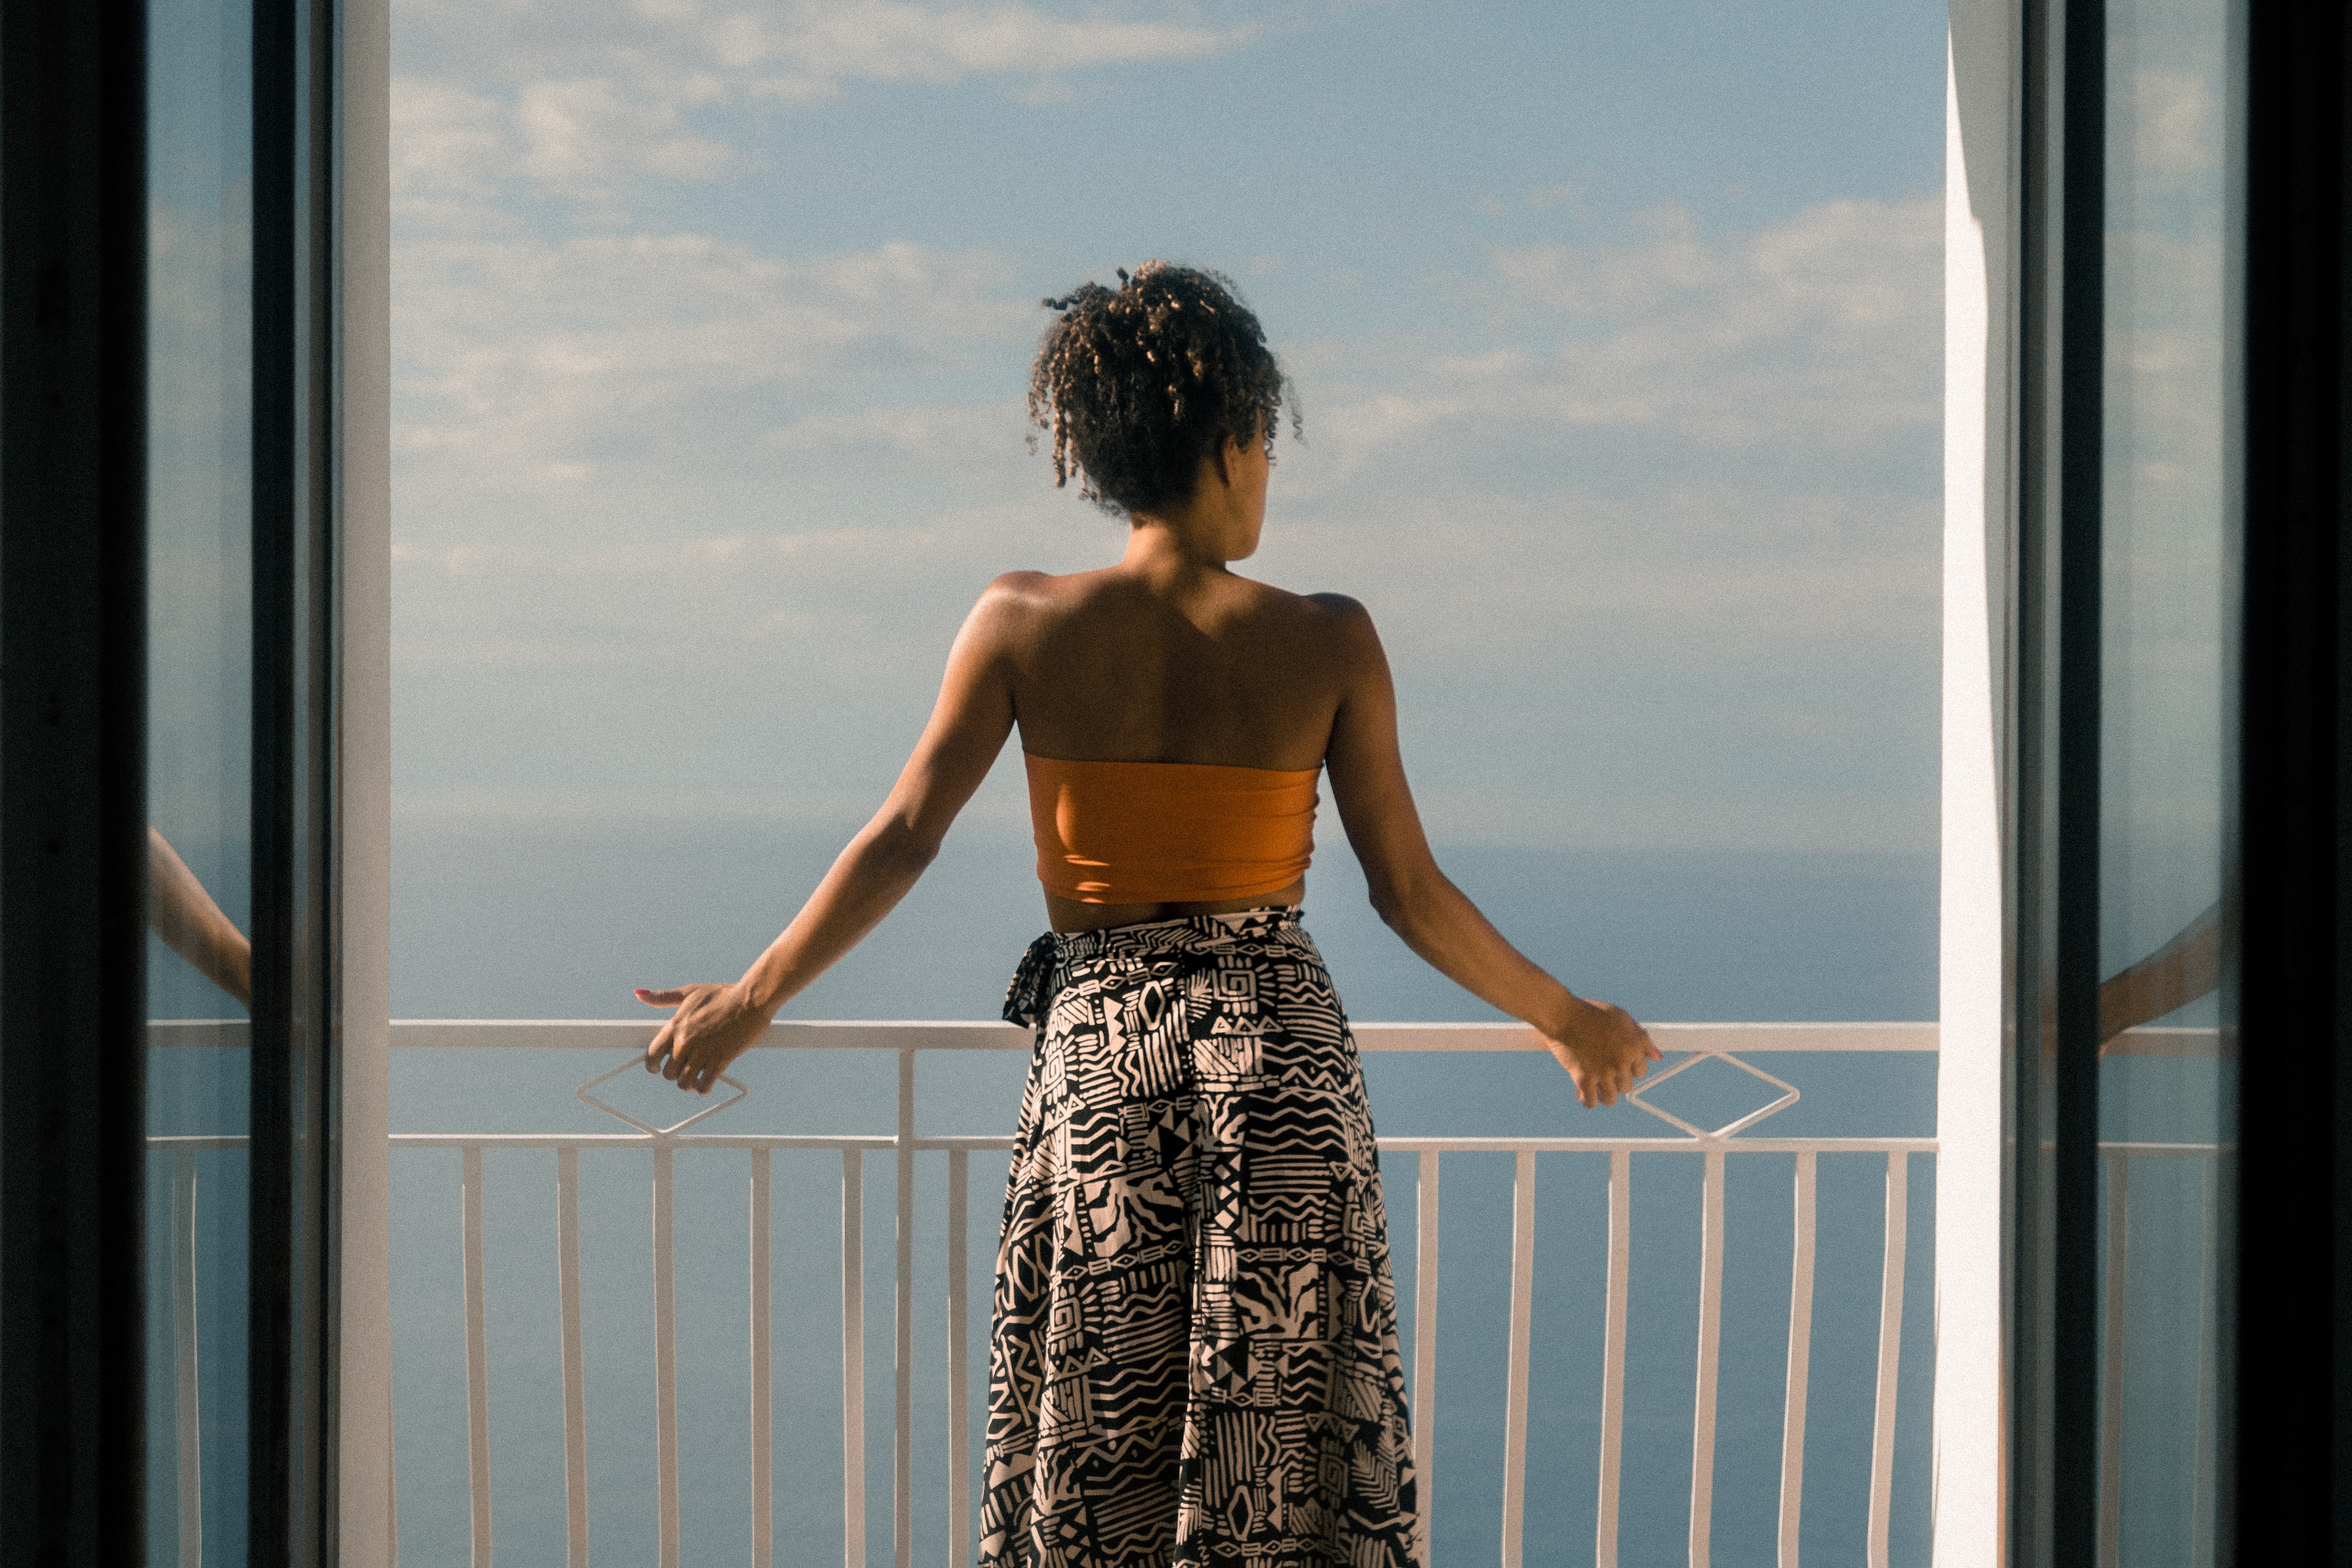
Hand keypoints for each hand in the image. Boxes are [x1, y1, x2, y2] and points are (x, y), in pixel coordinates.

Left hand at [636, 982, 768, 1094]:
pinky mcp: (720, 1060)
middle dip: (675, 1074)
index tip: (657, 1068)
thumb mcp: (691, 992)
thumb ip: (664, 997)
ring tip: (695, 1081)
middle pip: (668, 1073)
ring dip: (688, 1084)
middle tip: (684, 1071)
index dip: (652, 1066)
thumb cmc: (723, 994)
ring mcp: (702, 1052)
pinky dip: (703, 1089)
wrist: (751, 999)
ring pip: (684, 1082)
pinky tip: (707, 1085)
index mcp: (676, 1025)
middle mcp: (685, 1041)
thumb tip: (640, 994)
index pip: (652, 1054)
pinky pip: (704, 1085)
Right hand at [1539, 994, 1660, 1108]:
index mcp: (1633, 1047)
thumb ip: (1642, 1038)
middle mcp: (1621, 1062)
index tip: (1617, 1063)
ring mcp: (1602, 1072)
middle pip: (1626, 1086)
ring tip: (1594, 1083)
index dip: (1628, 1068)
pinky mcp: (1583, 1078)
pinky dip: (1586, 1099)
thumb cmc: (1591, 1013)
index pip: (1641, 1072)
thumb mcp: (1622, 1018)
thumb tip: (1658, 1057)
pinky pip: (1591, 1103)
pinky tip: (1581, 1090)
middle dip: (1615, 1080)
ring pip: (1611, 1099)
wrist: (1563, 1014)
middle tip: (1601, 1068)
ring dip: (1603, 1093)